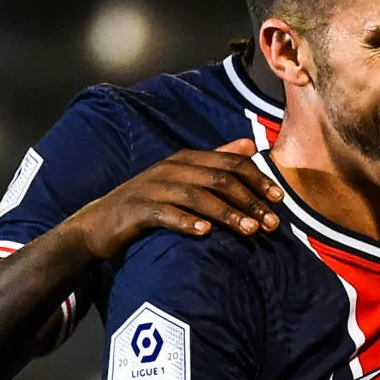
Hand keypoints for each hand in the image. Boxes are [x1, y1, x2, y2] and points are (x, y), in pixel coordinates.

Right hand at [62, 140, 283, 260]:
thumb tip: (249, 145)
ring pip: (197, 197)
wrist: (100, 224)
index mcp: (186, 160)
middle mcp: (171, 169)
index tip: (279, 199)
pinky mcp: (137, 210)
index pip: (230, 163)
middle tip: (271, 223)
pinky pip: (165, 214)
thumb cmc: (150, 202)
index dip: (257, 180)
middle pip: (219, 179)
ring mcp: (153, 188)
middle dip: (249, 201)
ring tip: (248, 230)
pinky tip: (205, 234)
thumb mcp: (183, 178)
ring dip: (226, 214)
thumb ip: (215, 161)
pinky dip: (186, 222)